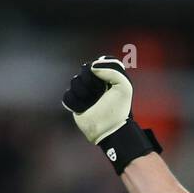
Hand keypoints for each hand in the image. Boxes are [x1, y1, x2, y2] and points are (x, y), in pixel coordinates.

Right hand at [62, 56, 161, 172]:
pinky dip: (76, 101)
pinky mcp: (75, 103)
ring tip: (92, 102)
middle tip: (101, 92)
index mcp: (106, 79)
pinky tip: (84, 107)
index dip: (100, 67)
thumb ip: (113, 70)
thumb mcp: (124, 87)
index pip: (97, 63)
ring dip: (83, 92)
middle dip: (91, 80)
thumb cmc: (118, 110)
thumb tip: (92, 68)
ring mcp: (84, 93)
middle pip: (84, 70)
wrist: (109, 129)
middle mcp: (94, 84)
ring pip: (75, 81)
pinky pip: (68, 95)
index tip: (106, 79)